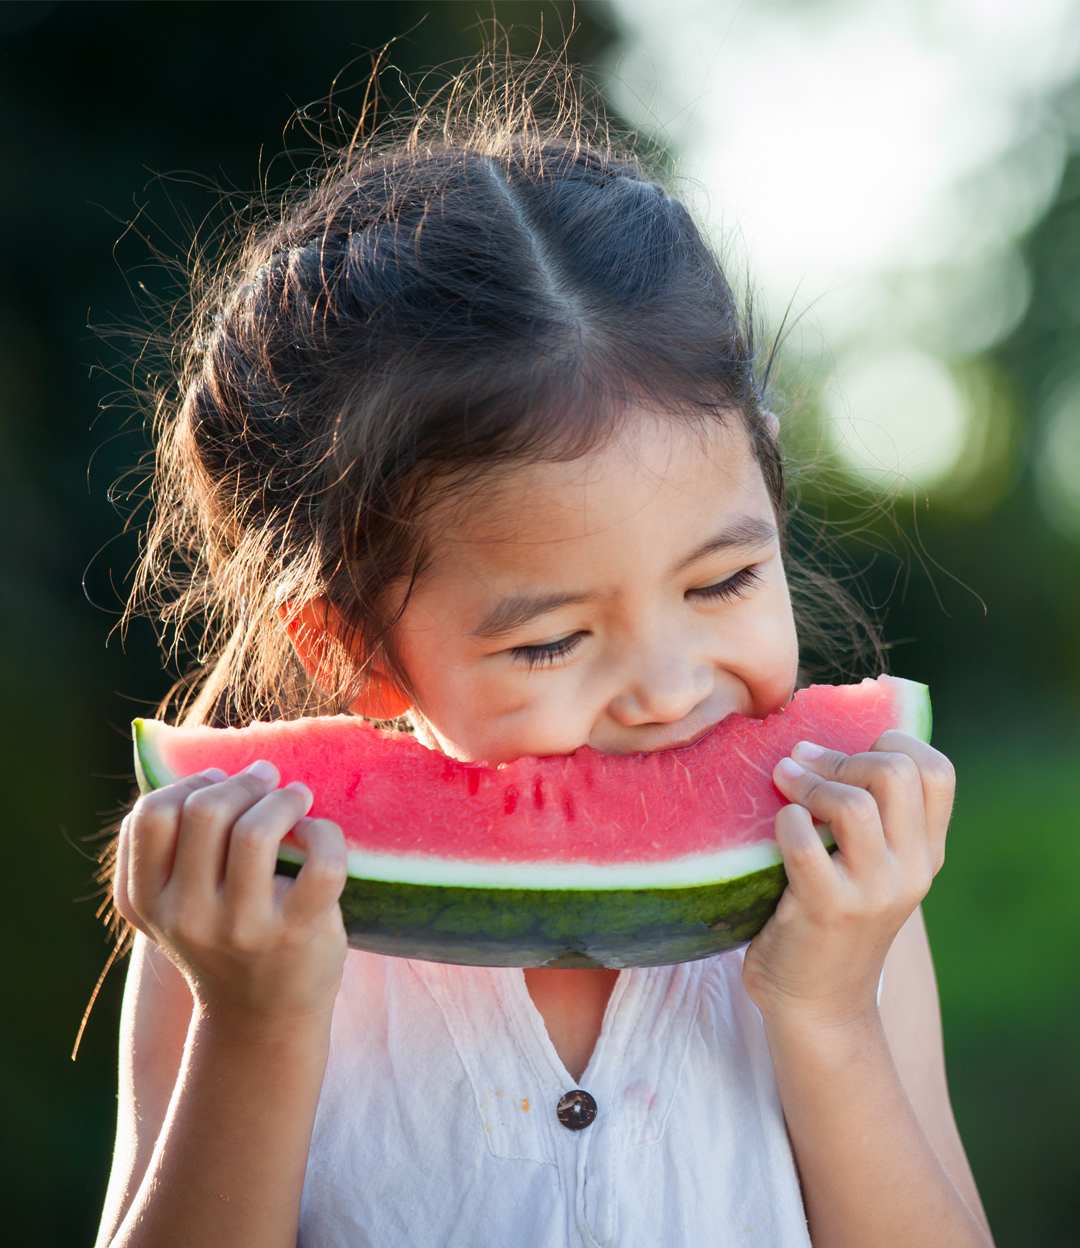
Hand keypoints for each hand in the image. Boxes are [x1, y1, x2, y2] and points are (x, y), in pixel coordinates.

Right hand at [114, 762, 347, 1022]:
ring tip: (296, 796)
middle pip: (205, 812)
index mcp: (148, 901)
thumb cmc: (223, 937)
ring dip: (284, 799)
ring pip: (256, 831)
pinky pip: (320, 863)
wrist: (261, 1017)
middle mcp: (188, 917)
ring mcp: (243, 929)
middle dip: (242, 782)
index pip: (150, 816)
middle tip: (266, 780)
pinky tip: (319, 834)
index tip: (218, 783)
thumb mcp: (177, 902)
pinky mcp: (297, 934)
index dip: (189, 784)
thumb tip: (211, 767)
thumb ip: (173, 846)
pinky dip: (325, 833)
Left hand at [742, 730, 953, 1027]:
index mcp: (926, 852)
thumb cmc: (828, 918)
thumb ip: (867, 815)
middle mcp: (911, 869)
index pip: (937, 771)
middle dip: (841, 755)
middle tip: (802, 762)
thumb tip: (818, 740)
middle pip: (897, 772)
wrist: (818, 1006)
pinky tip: (776, 827)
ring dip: (809, 782)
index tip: (848, 749)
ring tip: (782, 782)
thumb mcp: (867, 867)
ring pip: (855, 804)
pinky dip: (784, 821)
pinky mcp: (828, 910)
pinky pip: (804, 842)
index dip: (892, 742)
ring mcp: (873, 892)